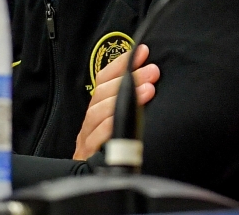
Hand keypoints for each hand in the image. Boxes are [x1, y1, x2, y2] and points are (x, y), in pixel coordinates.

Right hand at [73, 44, 159, 160]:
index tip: (142, 52)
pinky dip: (110, 126)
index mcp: (97, 112)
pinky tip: (126, 119)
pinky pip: (97, 137)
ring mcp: (87, 139)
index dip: (122, 64)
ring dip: (124, 98)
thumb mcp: (120, 128)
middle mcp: (90, 122)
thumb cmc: (111, 156)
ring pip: (98, 112)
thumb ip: (129, 108)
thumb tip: (150, 83)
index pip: (104, 79)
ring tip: (148, 90)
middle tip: (152, 71)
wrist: (92, 186)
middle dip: (129, 78)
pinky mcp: (87, 157)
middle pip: (102, 92)